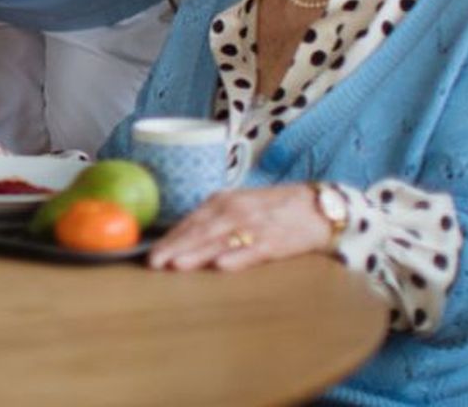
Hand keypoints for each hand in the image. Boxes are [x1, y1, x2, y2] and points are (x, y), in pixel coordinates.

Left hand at [147, 184, 331, 271]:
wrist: (318, 207)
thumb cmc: (272, 209)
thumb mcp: (239, 206)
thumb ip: (212, 220)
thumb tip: (180, 239)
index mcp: (223, 200)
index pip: (190, 221)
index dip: (170, 238)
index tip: (150, 253)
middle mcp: (235, 210)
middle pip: (200, 231)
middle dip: (175, 247)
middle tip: (154, 263)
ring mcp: (255, 225)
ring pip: (220, 241)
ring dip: (197, 253)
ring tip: (176, 264)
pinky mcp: (275, 241)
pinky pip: (252, 250)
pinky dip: (236, 257)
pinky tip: (220, 266)